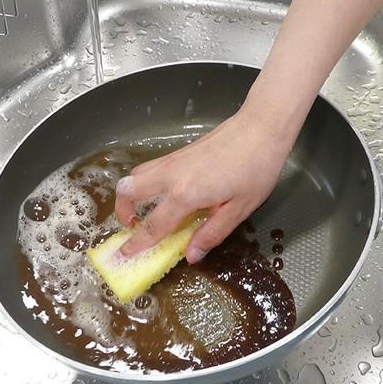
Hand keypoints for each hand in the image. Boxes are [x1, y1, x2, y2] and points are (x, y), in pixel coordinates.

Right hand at [114, 107, 295, 262]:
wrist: (261, 127)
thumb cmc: (256, 167)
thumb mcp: (239, 209)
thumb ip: (212, 233)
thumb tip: (192, 256)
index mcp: (186, 194)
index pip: (153, 225)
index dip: (137, 243)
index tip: (124, 254)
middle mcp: (171, 176)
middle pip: (128, 191)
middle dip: (122, 211)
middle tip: (130, 226)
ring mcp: (173, 160)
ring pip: (135, 175)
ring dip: (130, 193)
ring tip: (141, 210)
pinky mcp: (179, 152)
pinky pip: (149, 167)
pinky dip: (143, 181)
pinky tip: (161, 192)